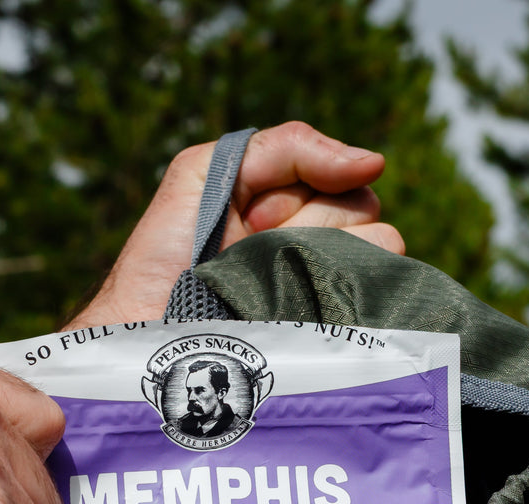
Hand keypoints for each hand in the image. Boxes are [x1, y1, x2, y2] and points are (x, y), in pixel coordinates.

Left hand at [65, 121, 404, 328]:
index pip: (344, 178)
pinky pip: (378, 297)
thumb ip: (286, 147)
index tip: (249, 217)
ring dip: (318, 260)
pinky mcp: (334, 333)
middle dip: (301, 225)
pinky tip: (287, 309)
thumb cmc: (165, 257)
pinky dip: (338, 294)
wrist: (146, 332)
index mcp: (295, 207)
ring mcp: (332, 291)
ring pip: (382, 249)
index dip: (294, 194)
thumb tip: (375, 162)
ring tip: (264, 284)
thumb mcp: (206, 174)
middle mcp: (321, 246)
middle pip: (365, 210)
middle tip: (248, 251)